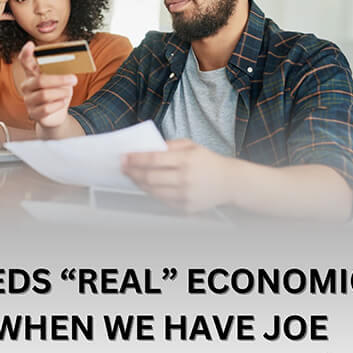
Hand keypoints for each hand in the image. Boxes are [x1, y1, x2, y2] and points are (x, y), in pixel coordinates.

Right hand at [18, 41, 76, 128]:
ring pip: (45, 95)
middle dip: (60, 80)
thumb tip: (72, 63)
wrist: (57, 115)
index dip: (26, 53)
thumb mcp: (62, 80)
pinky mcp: (33, 113)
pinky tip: (62, 102)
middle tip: (74, 79)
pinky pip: (46, 108)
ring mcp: (28, 100)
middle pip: (40, 81)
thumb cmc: (59, 93)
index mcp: (33, 74)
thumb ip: (62, 71)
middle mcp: (27, 86)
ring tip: (67, 93)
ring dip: (61, 93)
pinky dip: (58, 104)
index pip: (25, 62)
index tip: (30, 44)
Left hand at [122, 138, 236, 211]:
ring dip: (139, 183)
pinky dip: (152, 193)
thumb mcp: (192, 146)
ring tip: (132, 176)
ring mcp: (186, 195)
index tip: (124, 157)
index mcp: (187, 160)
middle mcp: (186, 178)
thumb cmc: (209, 161)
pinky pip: (162, 200)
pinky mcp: (186, 207)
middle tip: (123, 167)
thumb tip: (147, 148)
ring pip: (153, 191)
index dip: (135, 159)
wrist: (230, 182)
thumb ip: (170, 145)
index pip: (154, 159)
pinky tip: (147, 185)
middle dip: (132, 172)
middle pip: (150, 178)